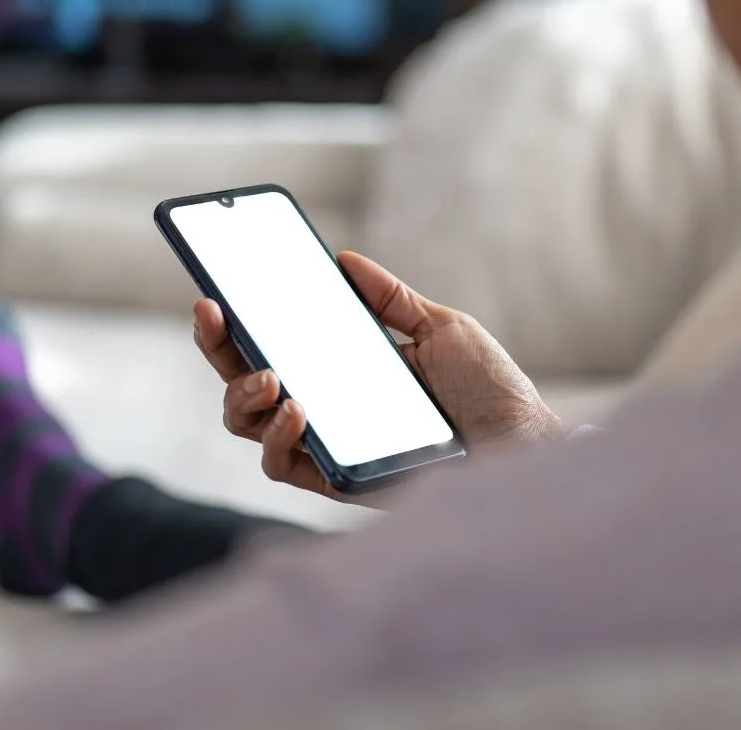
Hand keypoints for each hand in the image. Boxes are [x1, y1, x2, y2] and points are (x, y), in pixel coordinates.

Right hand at [195, 252, 565, 499]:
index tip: (214, 291)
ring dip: (243, 395)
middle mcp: (326, 407)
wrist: (526, 442)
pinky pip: (282, 466)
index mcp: (343, 369)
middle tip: (216, 315)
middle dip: (217, 348)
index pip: (272, 344)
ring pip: (249, 426)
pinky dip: (277, 437)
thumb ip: (389, 299)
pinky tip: (297, 410)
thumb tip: (343, 259)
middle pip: (244, 383)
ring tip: (270, 376)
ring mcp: (329, 444)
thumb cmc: (492, 391)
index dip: (234, 322)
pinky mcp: (339, 480)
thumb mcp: (441, 328)